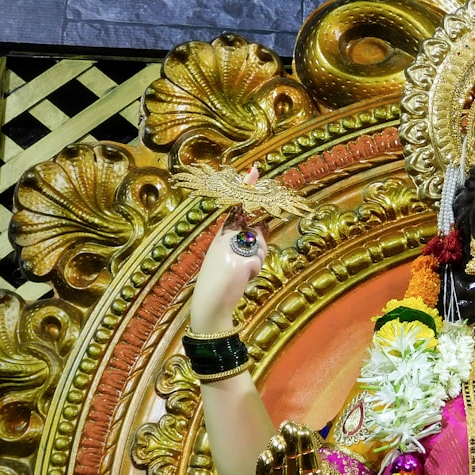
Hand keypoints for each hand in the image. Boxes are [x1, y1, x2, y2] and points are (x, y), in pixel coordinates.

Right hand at [189, 168, 267, 331]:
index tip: (254, 171)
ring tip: (241, 273)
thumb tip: (264, 228)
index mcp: (221, 235)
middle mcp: (225, 238)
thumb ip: (245, 243)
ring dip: (257, 262)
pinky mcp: (241, 261)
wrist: (209, 303)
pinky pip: (258, 263)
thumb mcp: (230, 258)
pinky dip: (254, 272)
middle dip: (259, 248)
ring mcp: (232, 249)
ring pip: (261, 248)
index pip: (236, 209)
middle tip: (243, 264)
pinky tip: (241, 279)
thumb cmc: (220, 282)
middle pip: (257, 233)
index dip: (247, 189)